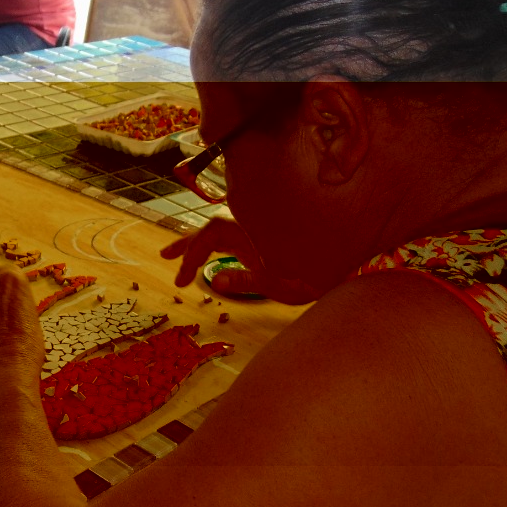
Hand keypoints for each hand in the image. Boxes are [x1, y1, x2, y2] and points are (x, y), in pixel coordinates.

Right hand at [161, 217, 319, 304]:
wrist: (342, 259)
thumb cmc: (312, 273)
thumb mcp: (278, 283)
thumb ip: (246, 281)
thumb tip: (216, 280)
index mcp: (249, 231)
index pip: (208, 237)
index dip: (191, 258)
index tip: (181, 281)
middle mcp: (250, 223)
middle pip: (209, 229)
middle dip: (186, 245)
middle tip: (164, 258)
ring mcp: (256, 227)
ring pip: (218, 230)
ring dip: (196, 242)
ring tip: (173, 254)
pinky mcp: (263, 234)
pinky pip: (231, 234)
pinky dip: (214, 244)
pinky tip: (209, 256)